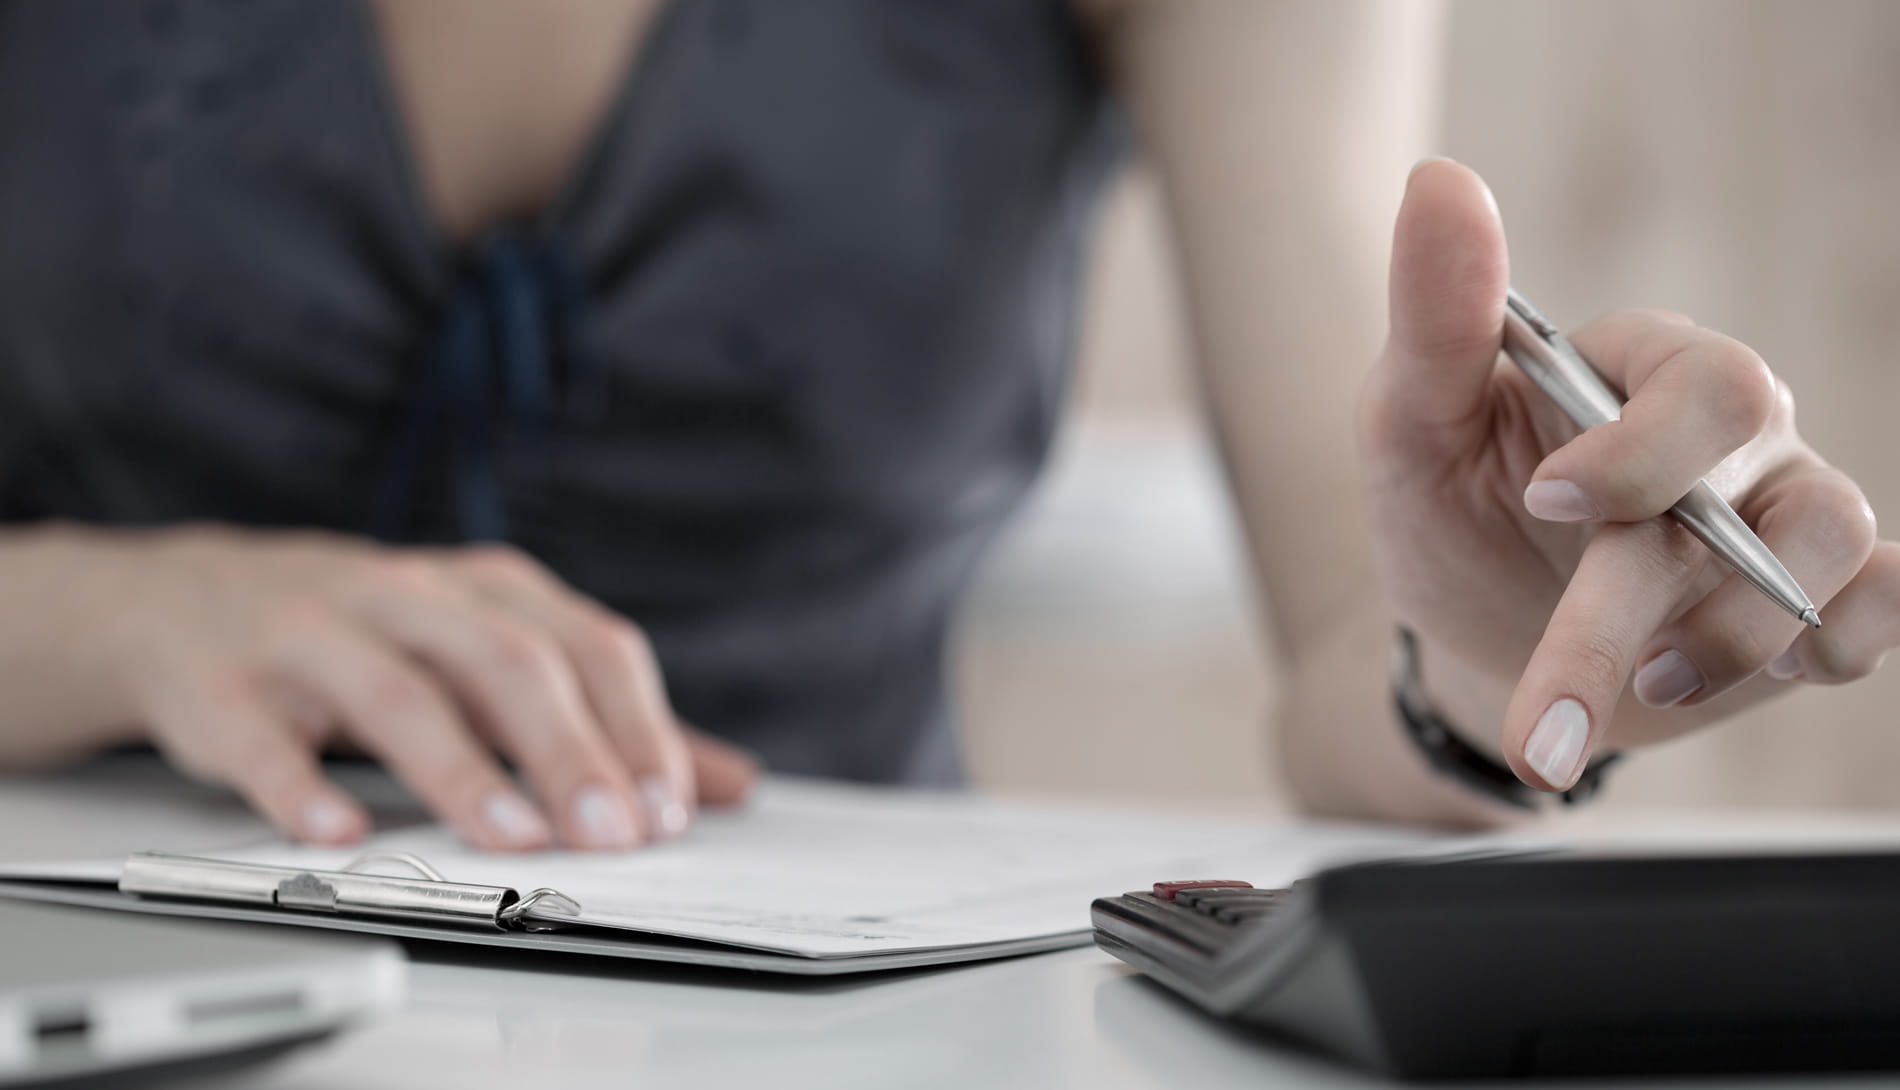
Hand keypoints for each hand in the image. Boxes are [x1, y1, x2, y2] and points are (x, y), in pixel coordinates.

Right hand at [88, 526, 756, 848]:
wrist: (181, 599)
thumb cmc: (372, 633)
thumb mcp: (492, 651)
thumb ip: (606, 718)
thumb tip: (725, 782)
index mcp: (486, 590)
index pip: (587, 646)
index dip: (636, 727)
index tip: (671, 808)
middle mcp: (406, 597)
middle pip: (506, 663)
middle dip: (568, 750)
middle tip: (613, 834)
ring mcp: (312, 633)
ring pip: (397, 693)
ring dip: (460, 769)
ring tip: (512, 838)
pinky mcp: (224, 686)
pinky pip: (264, 738)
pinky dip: (302, 784)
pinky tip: (341, 832)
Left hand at [1359, 160, 1898, 793]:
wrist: (1475, 637)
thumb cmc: (1446, 513)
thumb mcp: (1410, 424)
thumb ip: (1435, 318)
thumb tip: (1438, 180)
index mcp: (1638, 367)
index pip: (1703, 384)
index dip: (1642, 455)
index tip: (1545, 502)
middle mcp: (1729, 427)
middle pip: (1757, 478)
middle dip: (1643, 600)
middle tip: (1550, 713)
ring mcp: (1780, 504)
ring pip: (1831, 544)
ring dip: (1730, 640)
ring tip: (1635, 686)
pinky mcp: (1814, 593)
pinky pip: (1881, 603)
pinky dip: (1835, 648)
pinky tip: (1744, 680)